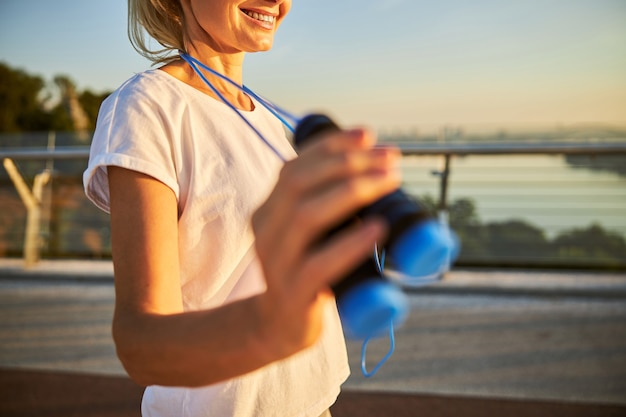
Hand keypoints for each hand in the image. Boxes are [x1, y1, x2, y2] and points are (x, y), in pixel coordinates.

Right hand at [252, 127, 400, 358]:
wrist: (279, 325)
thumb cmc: (306, 270)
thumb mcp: (308, 232)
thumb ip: (325, 202)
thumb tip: (377, 166)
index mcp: (269, 209)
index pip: (295, 166)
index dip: (332, 145)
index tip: (369, 134)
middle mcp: (266, 230)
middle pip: (300, 183)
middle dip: (349, 163)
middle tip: (391, 159)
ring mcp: (276, 262)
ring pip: (307, 216)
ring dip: (353, 192)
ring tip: (390, 181)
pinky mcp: (293, 293)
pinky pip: (320, 263)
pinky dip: (351, 243)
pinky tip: (378, 228)